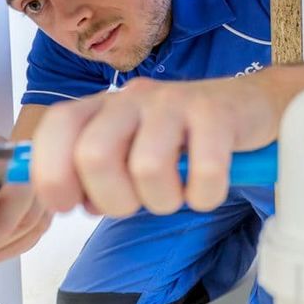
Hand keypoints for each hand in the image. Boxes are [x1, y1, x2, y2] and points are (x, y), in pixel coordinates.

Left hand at [31, 74, 279, 218]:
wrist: (251, 105)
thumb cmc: (183, 137)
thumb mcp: (131, 149)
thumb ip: (95, 173)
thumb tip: (70, 200)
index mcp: (104, 107)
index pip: (57, 127)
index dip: (52, 173)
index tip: (69, 205)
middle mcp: (133, 98)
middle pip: (95, 154)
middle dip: (113, 200)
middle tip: (138, 204)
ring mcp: (175, 102)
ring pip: (147, 167)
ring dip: (164, 200)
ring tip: (178, 193)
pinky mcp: (216, 113)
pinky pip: (204, 171)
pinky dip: (205, 195)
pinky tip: (208, 187)